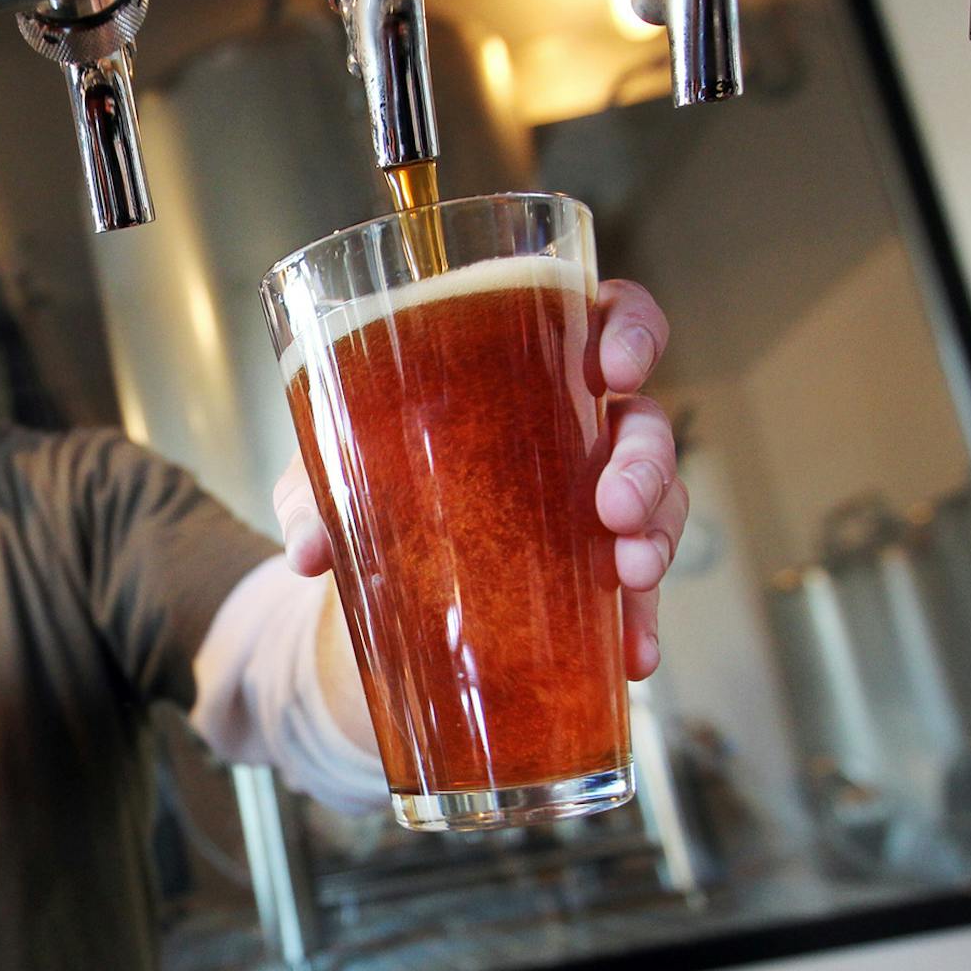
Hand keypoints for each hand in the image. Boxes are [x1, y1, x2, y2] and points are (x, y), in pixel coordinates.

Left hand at [271, 279, 680, 679]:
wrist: (367, 557)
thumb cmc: (363, 471)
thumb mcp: (327, 476)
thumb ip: (312, 497)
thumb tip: (310, 550)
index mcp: (528, 364)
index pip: (607, 316)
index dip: (630, 331)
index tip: (613, 370)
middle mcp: (576, 423)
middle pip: (644, 421)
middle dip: (645, 462)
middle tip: (616, 506)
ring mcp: (593, 495)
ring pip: (659, 499)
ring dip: (657, 537)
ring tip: (631, 576)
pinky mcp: (590, 566)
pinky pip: (634, 588)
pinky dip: (639, 620)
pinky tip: (633, 654)